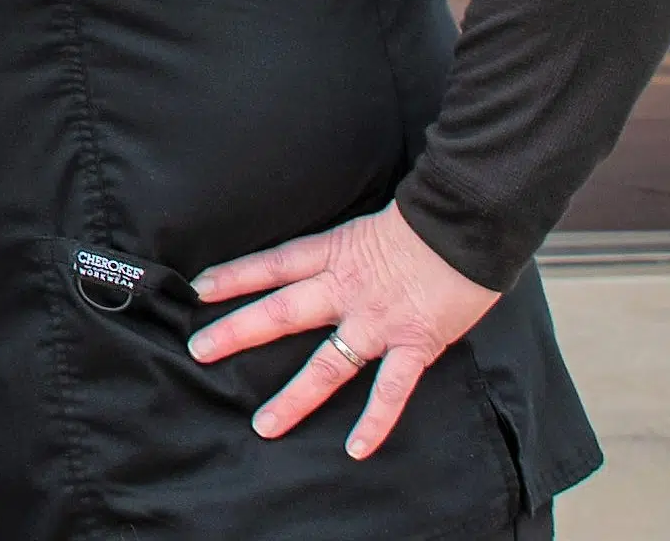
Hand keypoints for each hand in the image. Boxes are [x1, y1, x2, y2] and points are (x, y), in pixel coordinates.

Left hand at [189, 204, 502, 457]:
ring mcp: (378, 321)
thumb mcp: (371, 224)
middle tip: (198, 351)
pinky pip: (391, 389)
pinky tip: (356, 449)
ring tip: (262, 426)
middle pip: (281, 313)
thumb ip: (346, 249)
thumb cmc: (429, 220)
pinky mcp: (414, 343)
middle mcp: (346, 290)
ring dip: (293, 397)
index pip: (272, 264)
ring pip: (326, 364)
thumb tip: (330, 259)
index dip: (234, 276)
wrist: (471, 221)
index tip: (198, 287)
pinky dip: (375, 421)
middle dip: (237, 332)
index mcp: (335, 254)